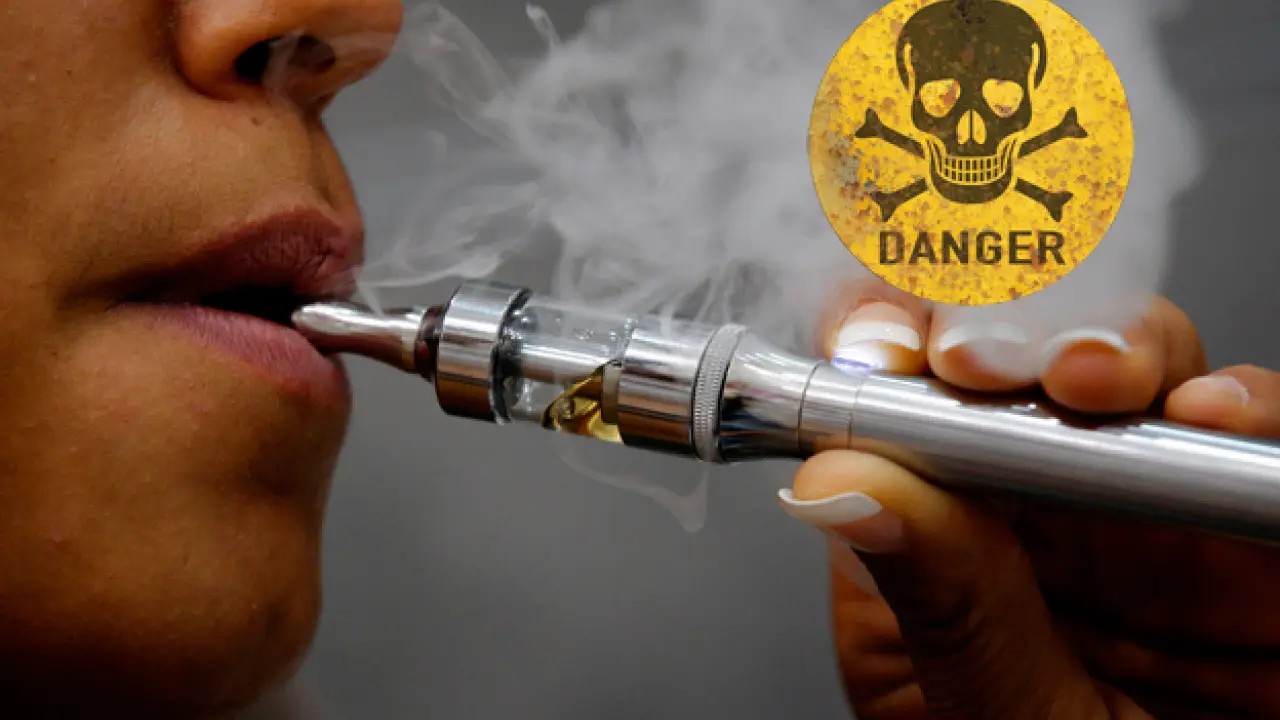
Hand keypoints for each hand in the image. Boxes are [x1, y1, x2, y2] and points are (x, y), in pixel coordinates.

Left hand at [780, 281, 1279, 718]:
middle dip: (994, 332)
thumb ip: (939, 602)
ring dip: (1111, 347)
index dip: (882, 351)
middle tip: (974, 359)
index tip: (875, 349)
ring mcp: (1151, 508)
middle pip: (1012, 360)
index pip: (893, 406)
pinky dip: (1244, 406)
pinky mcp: (1255, 525)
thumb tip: (842, 484)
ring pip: (1139, 371)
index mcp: (942, 547)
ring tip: (1089, 380)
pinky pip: (1256, 435)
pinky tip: (1214, 413)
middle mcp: (1043, 511)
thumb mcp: (990, 718)